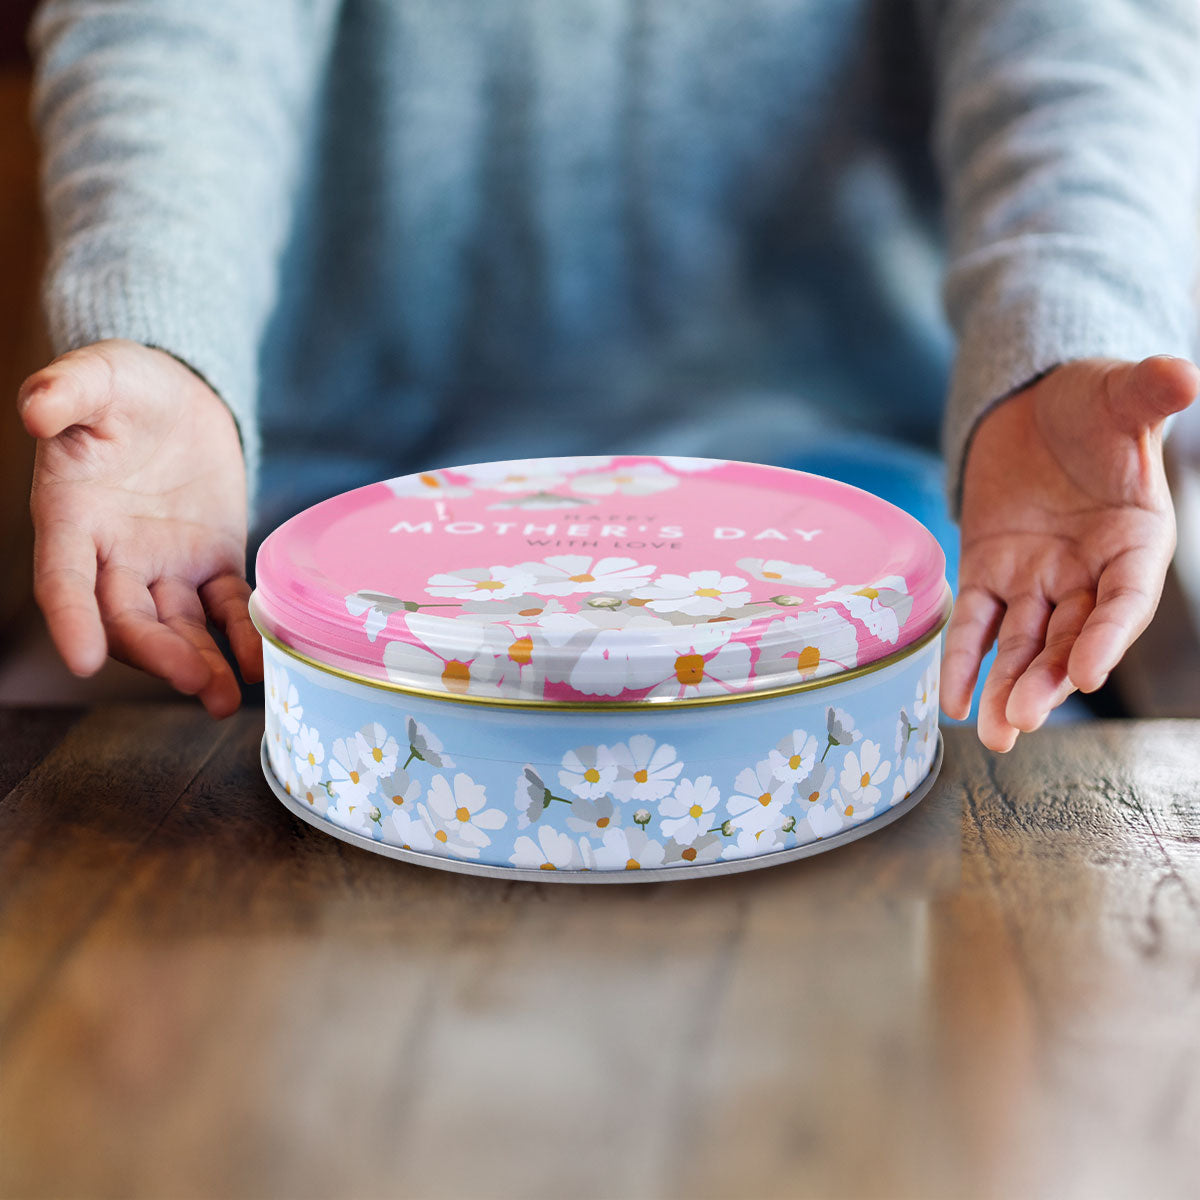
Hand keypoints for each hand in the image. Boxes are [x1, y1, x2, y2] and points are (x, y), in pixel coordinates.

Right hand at [19, 339, 261, 716]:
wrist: (178, 392)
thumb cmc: (125, 386)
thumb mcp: (98, 375)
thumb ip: (66, 391)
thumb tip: (36, 409)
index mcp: (72, 519)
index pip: (63, 581)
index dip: (71, 621)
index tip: (83, 660)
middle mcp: (114, 555)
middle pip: (129, 619)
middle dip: (159, 654)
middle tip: (194, 681)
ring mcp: (165, 565)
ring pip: (179, 626)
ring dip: (201, 662)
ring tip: (227, 699)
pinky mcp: (212, 562)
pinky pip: (226, 607)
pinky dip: (241, 634)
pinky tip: (260, 663)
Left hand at [942, 355, 1198, 750]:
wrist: (1035, 407)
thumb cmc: (1091, 405)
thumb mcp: (1120, 394)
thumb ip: (1148, 394)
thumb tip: (1181, 374)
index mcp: (1135, 543)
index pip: (1125, 600)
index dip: (1108, 636)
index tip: (1085, 672)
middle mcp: (1088, 573)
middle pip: (1069, 636)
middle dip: (1046, 678)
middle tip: (1021, 720)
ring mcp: (1037, 579)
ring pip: (1022, 642)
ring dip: (1007, 686)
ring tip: (992, 732)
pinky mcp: (989, 574)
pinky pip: (974, 623)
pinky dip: (963, 659)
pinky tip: (950, 701)